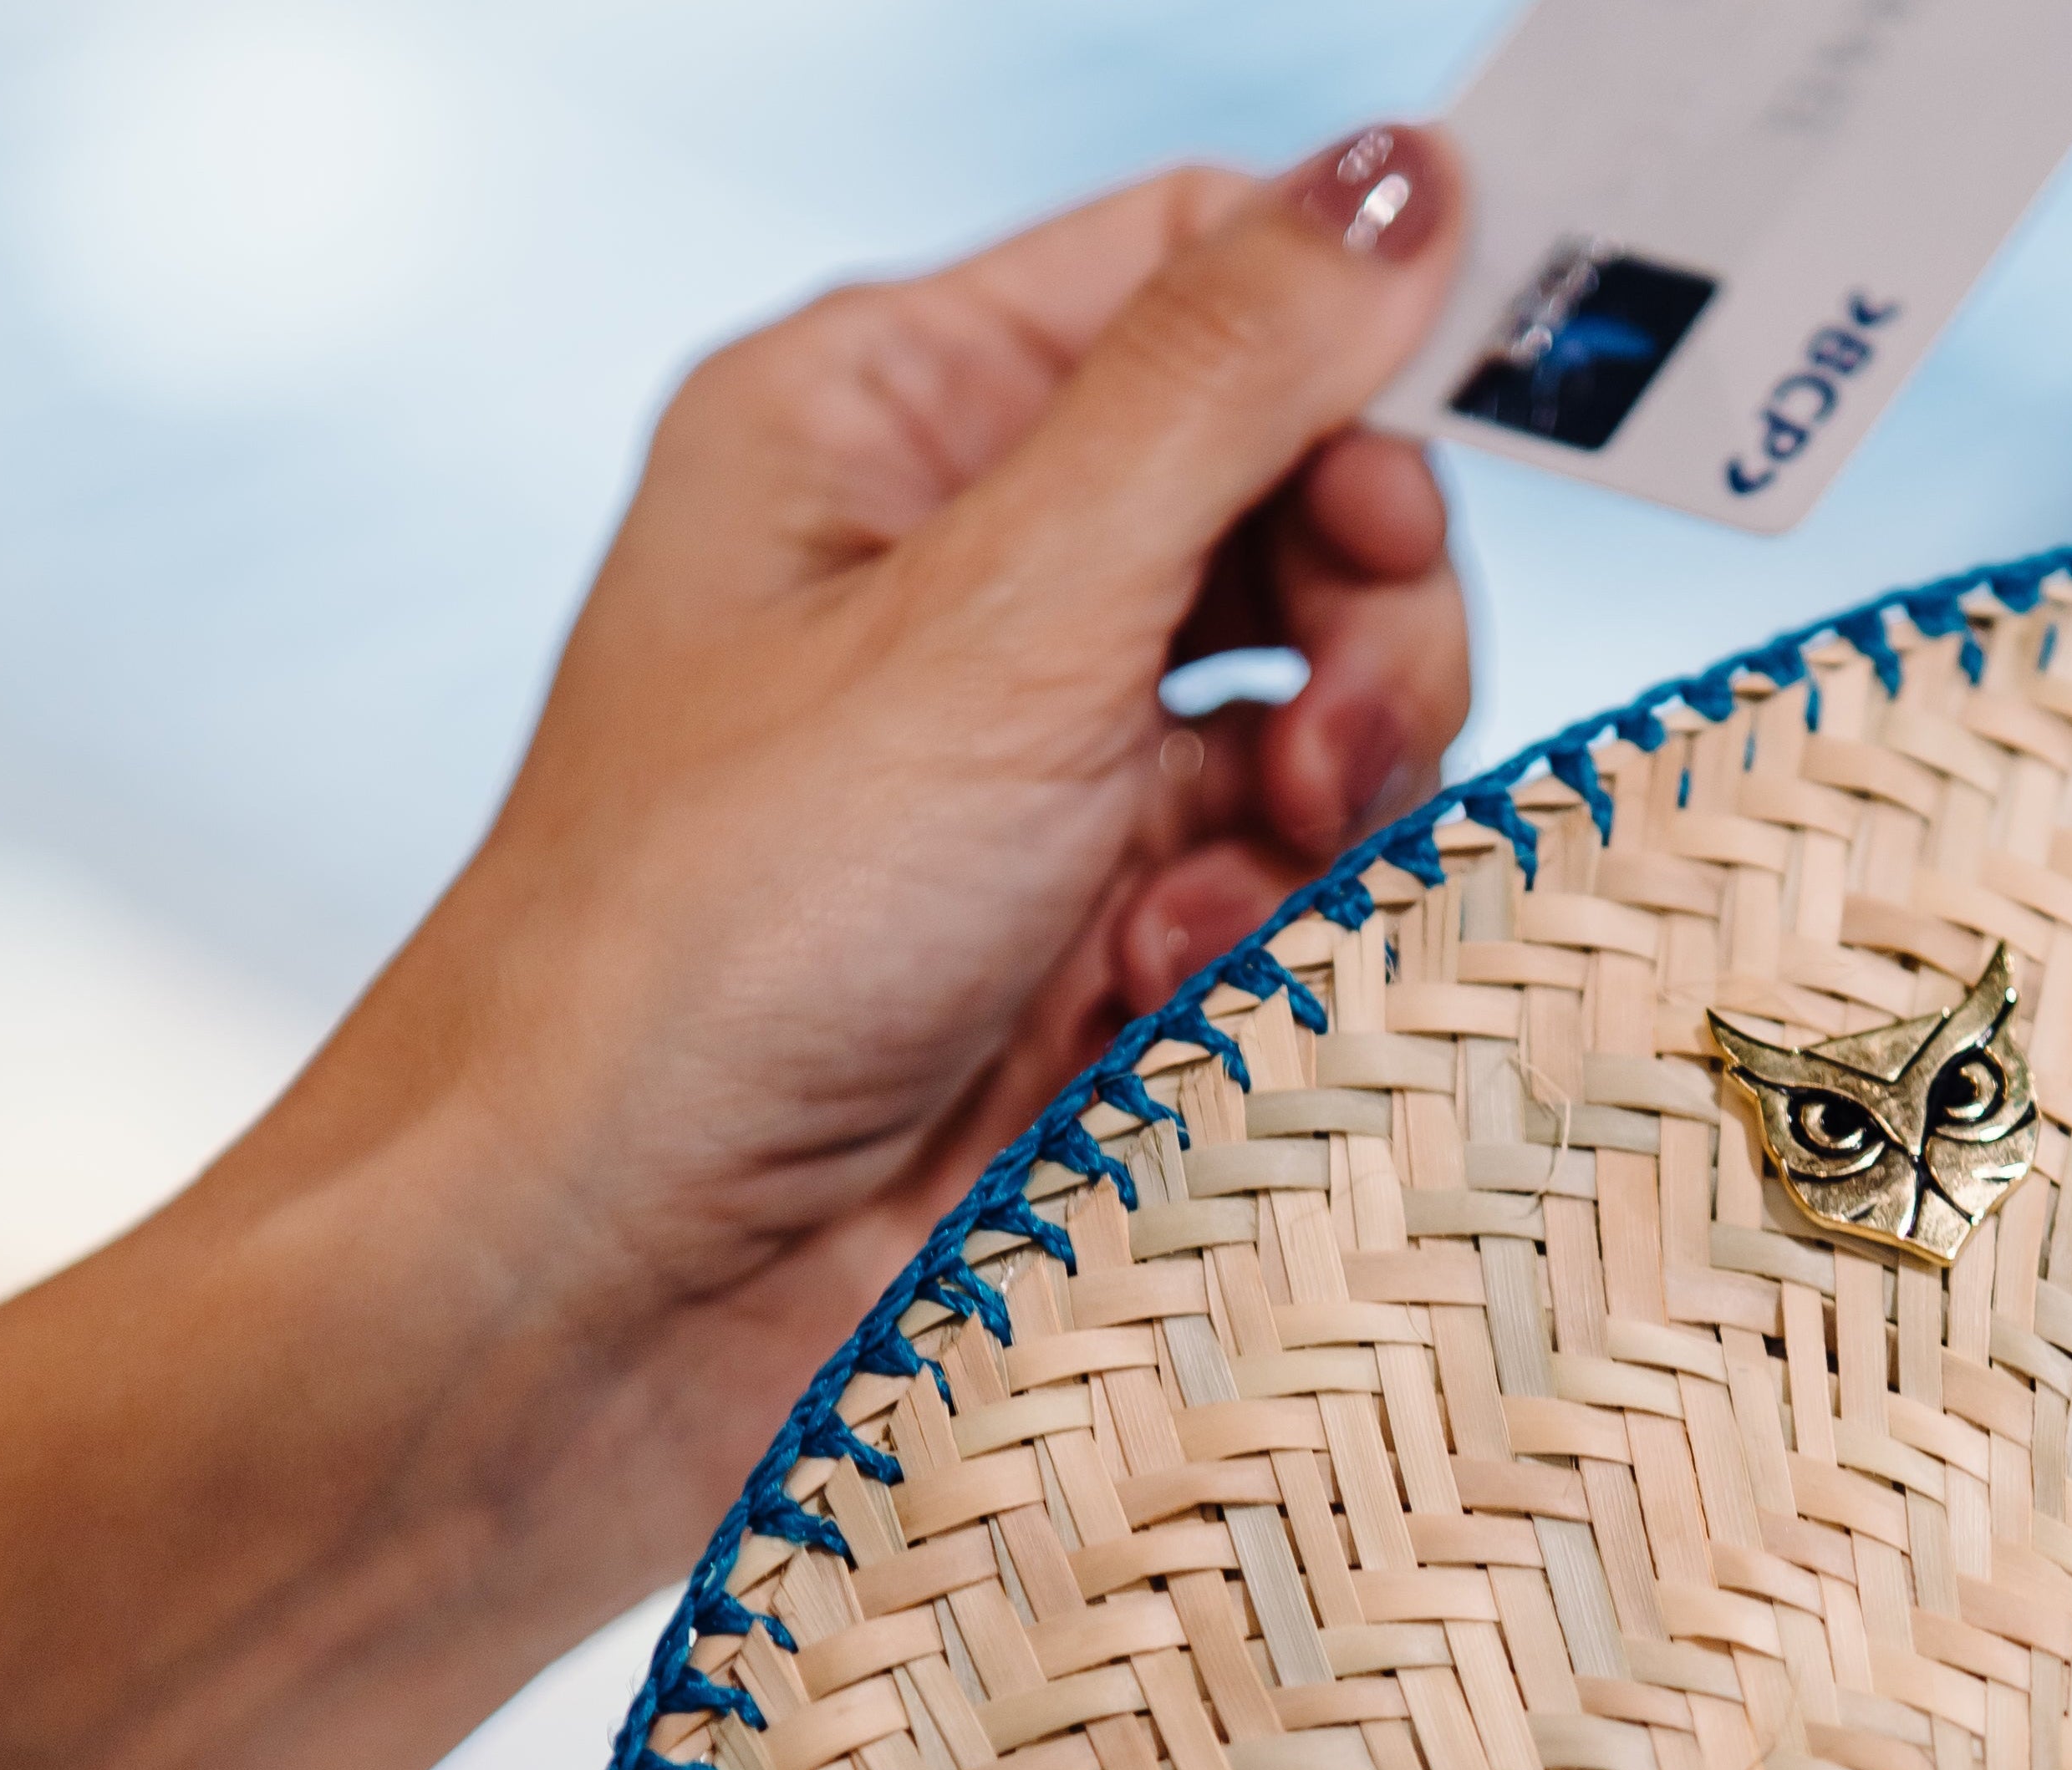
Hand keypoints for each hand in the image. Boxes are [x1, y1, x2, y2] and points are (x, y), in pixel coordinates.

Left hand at [0, 131, 1468, 1769]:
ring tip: (1220, 908)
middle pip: (1297, 510)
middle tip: (1337, 733)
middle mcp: (961, 587)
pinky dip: (1250, 952)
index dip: (1352, 349)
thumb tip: (1409, 177)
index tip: (1456, 449)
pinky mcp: (1085, 957)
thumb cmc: (718, 938)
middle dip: (1361, 623)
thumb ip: (1224, 387)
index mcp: (890, 423)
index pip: (1195, 285)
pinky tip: (1153, 1013)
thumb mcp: (996, 613)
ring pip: (1315, 719)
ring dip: (1317, 810)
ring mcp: (1031, 781)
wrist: (615, 1291)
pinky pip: (1272, 897)